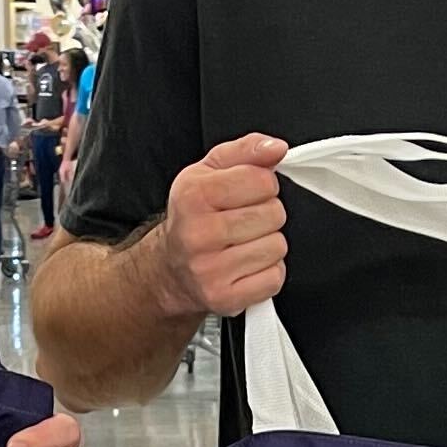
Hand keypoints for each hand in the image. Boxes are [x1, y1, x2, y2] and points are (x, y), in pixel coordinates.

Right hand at [159, 134, 287, 317]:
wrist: (169, 269)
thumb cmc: (193, 217)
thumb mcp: (209, 172)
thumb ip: (246, 151)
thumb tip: (276, 148)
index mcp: (193, 195)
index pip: (261, 180)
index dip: (263, 184)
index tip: (248, 192)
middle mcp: (197, 234)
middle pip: (273, 214)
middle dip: (267, 214)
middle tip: (244, 220)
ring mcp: (210, 270)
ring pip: (277, 247)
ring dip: (268, 243)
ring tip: (243, 243)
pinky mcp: (224, 298)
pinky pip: (274, 277)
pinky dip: (267, 272)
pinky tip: (245, 265)